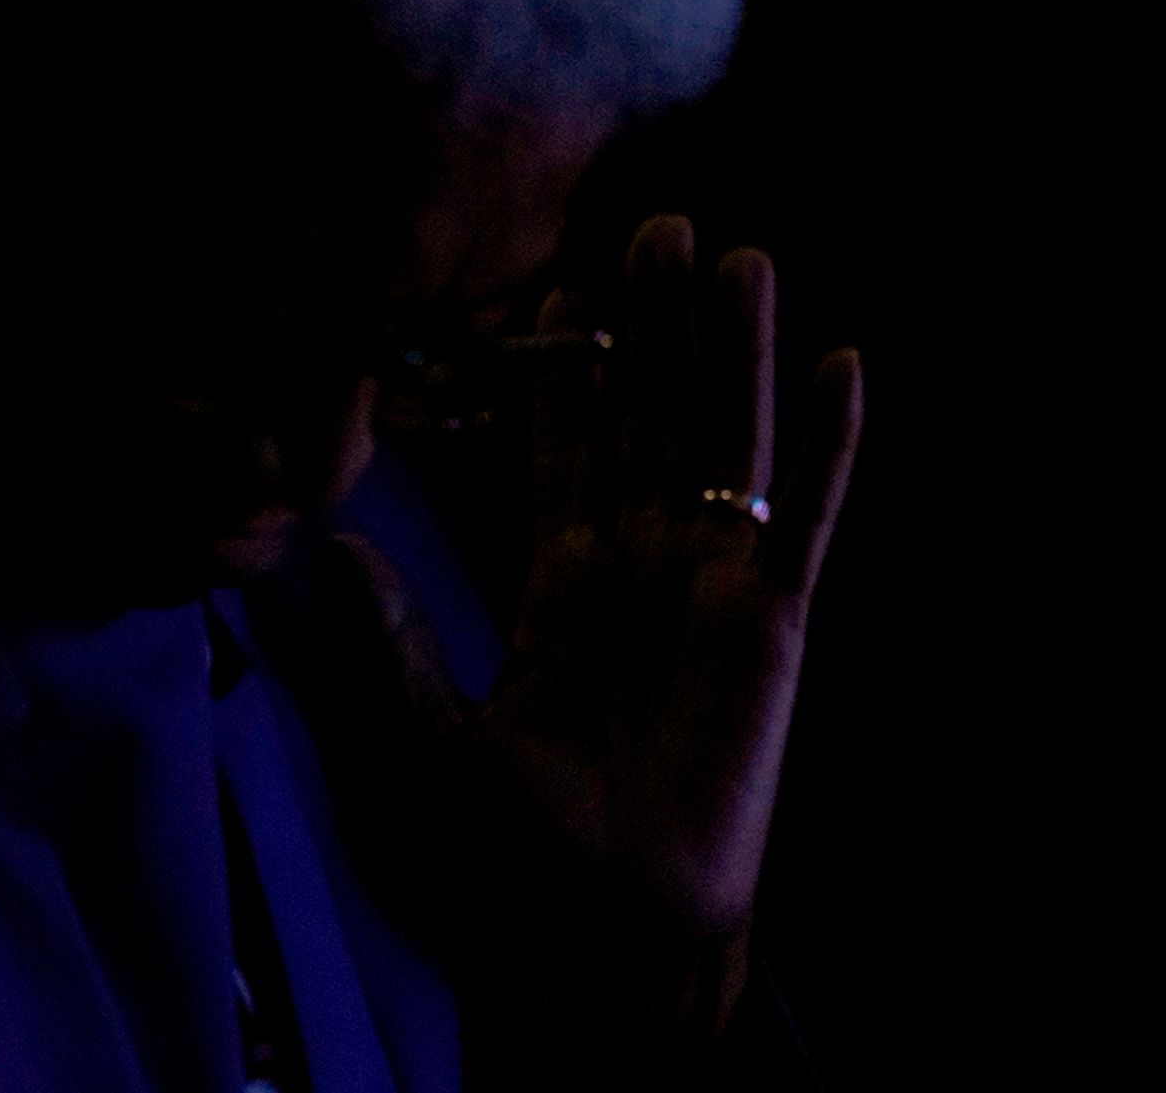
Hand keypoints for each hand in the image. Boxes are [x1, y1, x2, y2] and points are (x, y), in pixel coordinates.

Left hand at [339, 220, 860, 971]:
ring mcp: (716, 592)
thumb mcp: (415, 748)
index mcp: (563, 591)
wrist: (601, 940)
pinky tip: (844, 363)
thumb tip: (320, 552)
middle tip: (658, 225)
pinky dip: (829, 442)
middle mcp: (645, 573)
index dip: (567, 369)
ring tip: (738, 256)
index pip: (568, 452)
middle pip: (654, 420)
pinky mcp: (774, 624)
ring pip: (728, 445)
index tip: (558, 282)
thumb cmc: (507, 866)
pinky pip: (807, 517)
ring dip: (737, 352)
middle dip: (655, 327)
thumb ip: (381, 648)